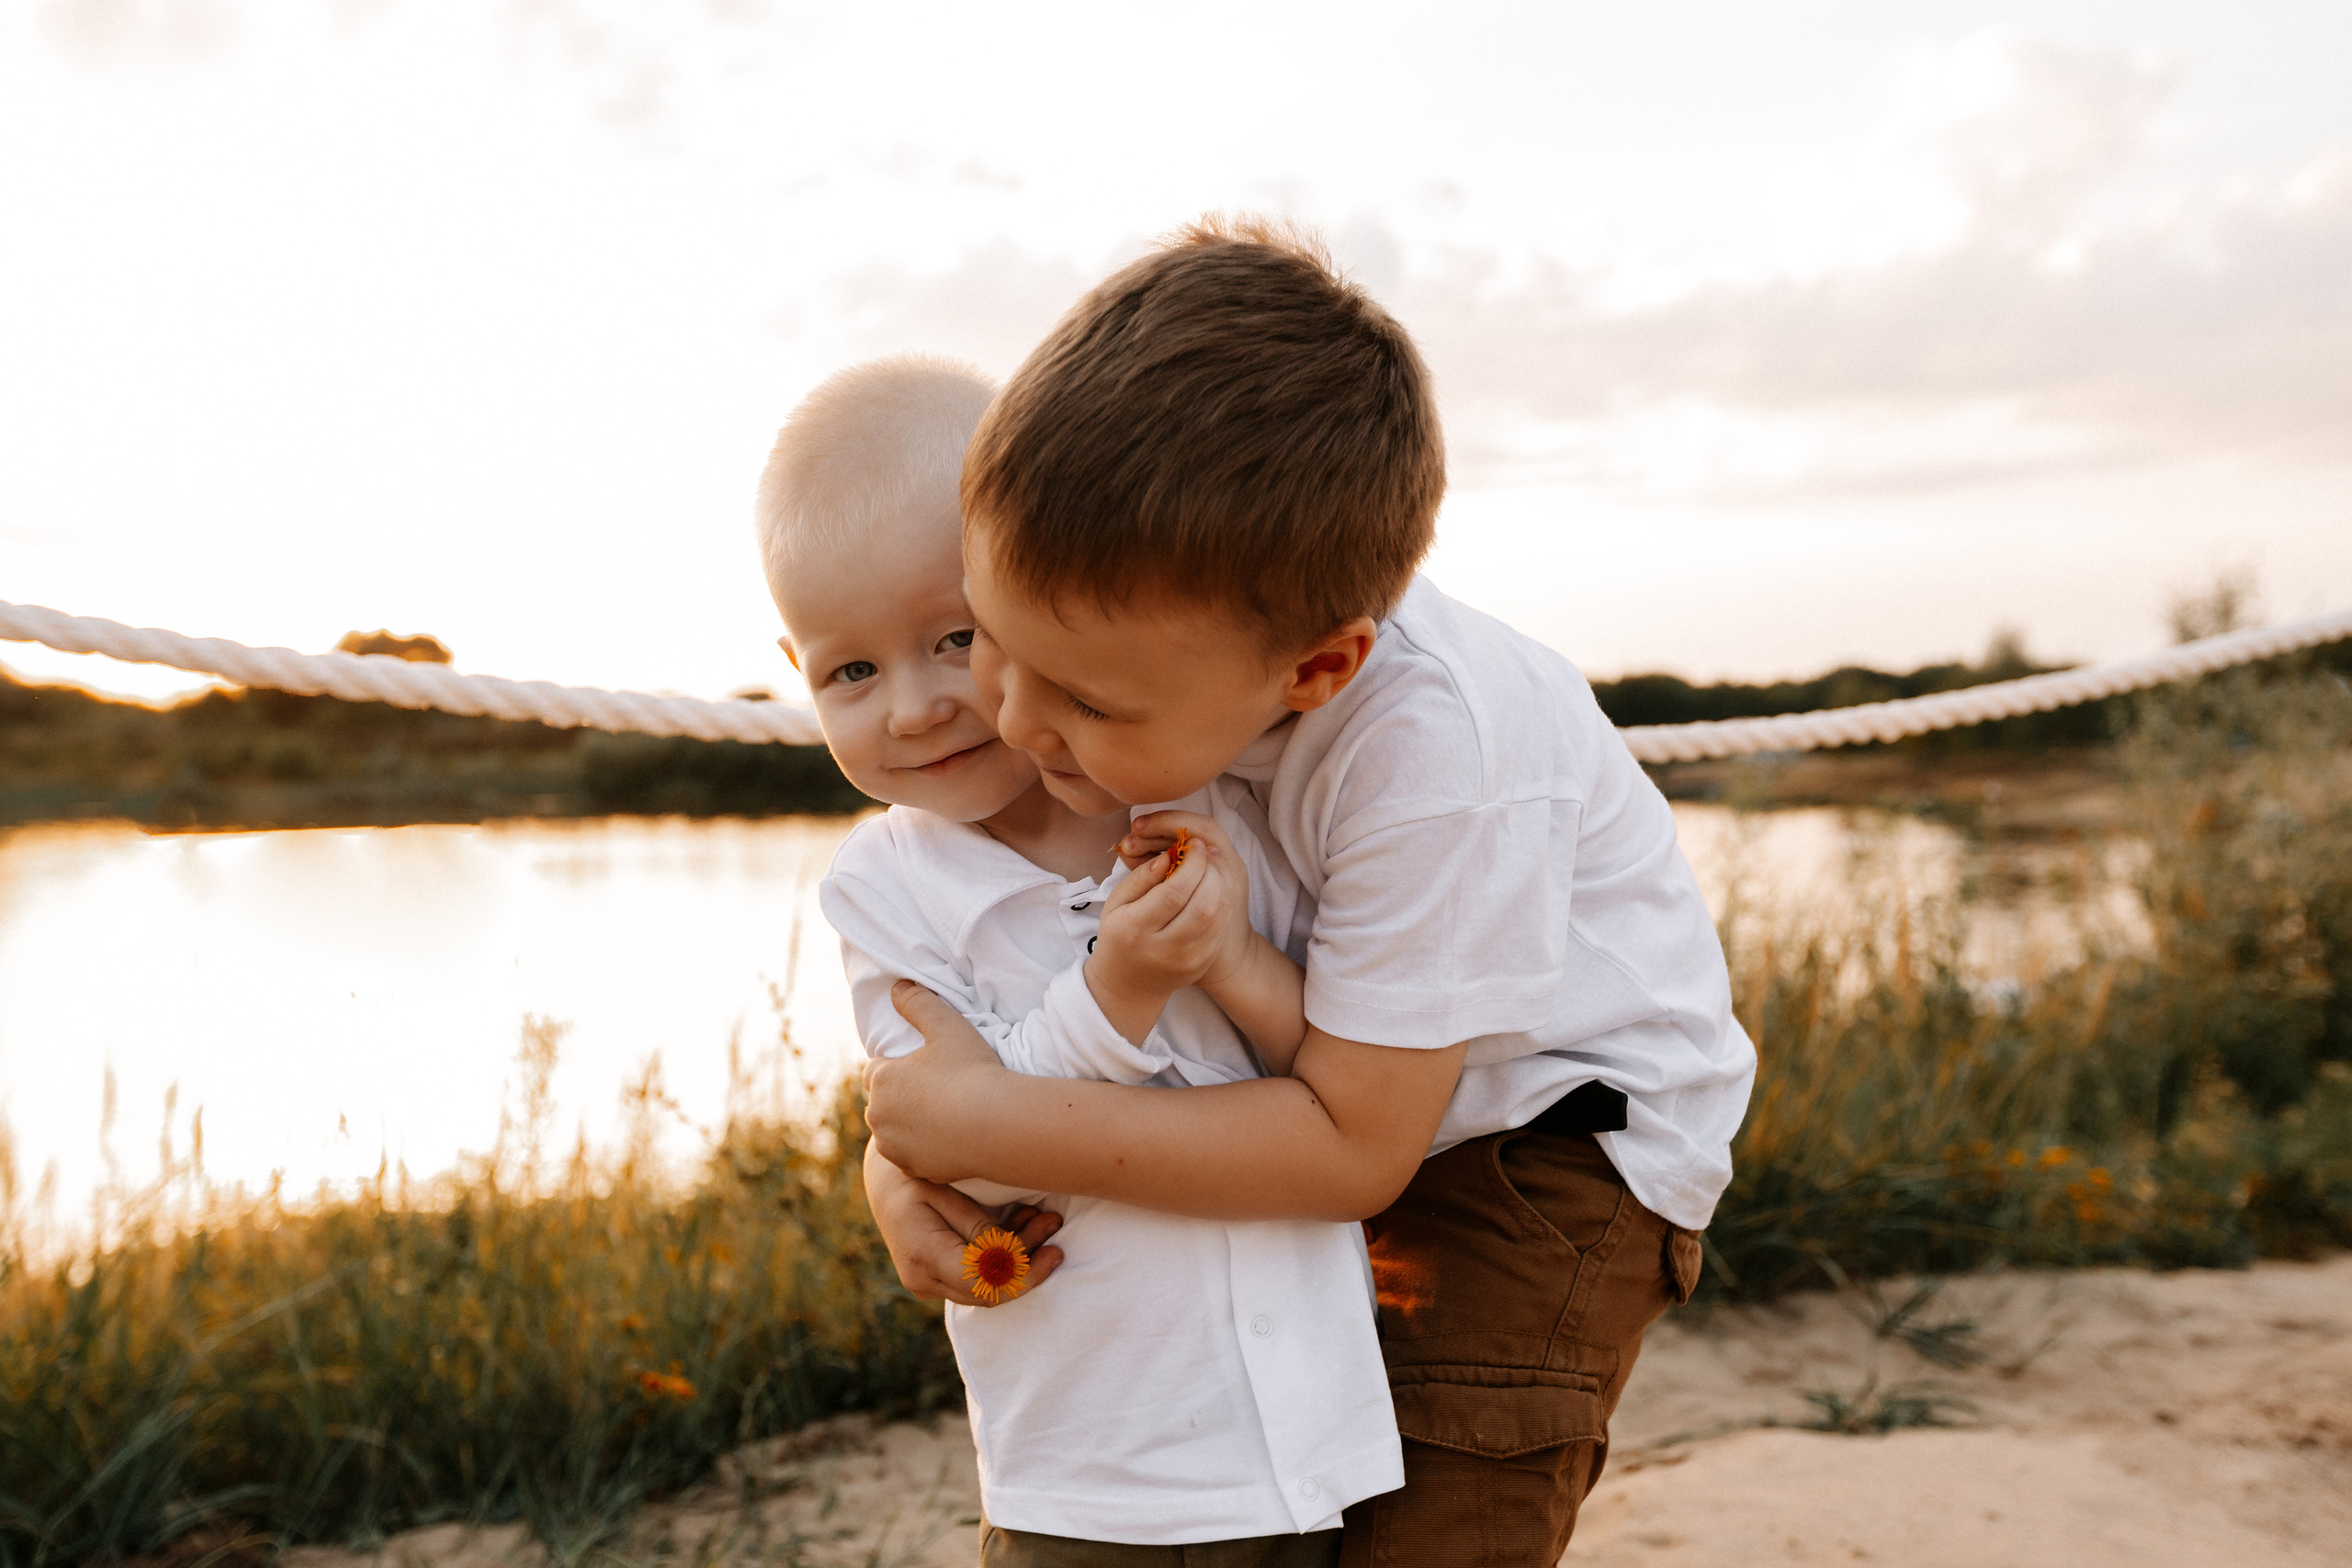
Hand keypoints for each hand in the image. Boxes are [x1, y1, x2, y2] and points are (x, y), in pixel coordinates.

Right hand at [862, 1140, 1064, 1305]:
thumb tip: (1012, 1255)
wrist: (882, 1181)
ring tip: (1046, 1222)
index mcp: (923, 1255)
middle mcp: (923, 1280)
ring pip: (987, 1288)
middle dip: (1029, 1266)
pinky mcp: (936, 1279)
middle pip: (990, 1291)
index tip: (1055, 1251)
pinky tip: (1022, 1227)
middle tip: (1056, 1230)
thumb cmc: (913, 1177)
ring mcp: (928, 1284)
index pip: (984, 1284)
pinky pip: (977, 1279)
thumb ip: (978, 1226)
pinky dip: (1004, 1259)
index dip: (1025, 1275)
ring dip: (1020, 1260)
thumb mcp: (945, 1191)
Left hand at [863, 979, 1016, 1181]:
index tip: (925, 1068)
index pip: (876, 1070)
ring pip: (894, 1132)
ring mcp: (894, 1147)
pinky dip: (924, 1149)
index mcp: (881, 1080)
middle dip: (901, 1097)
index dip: (900, 1067)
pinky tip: (949, 1138)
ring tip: (943, 1116)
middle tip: (938, 1091)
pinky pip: (912, 1156)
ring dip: (909, 1125)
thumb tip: (896, 987)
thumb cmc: (971, 1071)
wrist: (996, 1124)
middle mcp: (878, 1116)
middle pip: (883, 1103)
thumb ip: (917, 1002)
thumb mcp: (946, 1025)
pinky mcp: (913, 1170)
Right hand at [1120, 811, 1258, 993]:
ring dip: (1220, 882)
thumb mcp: (1116, 903)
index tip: (1194, 844)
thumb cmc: (1120, 935)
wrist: (1129, 983)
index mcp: (1136, 929)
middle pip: (1203, 903)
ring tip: (1211, 865)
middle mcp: (1165, 948)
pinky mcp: (1203, 962)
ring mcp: (1188, 959)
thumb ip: (1140, 877)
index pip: (1174, 892)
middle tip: (1205, 851)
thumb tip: (1168, 854)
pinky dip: (1222, 899)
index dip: (1191, 863)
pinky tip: (1214, 886)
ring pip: (1218, 913)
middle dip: (1210, 870)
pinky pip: (1221, 924)